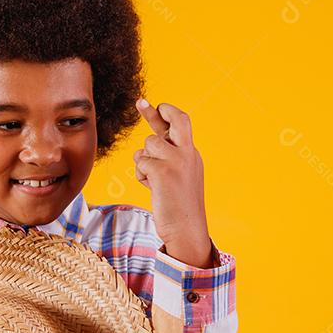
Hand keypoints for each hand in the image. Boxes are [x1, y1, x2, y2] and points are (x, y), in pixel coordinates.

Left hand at [133, 98, 215, 267]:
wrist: (187, 230)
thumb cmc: (179, 208)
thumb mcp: (177, 178)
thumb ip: (167, 159)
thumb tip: (149, 144)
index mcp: (192, 154)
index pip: (182, 124)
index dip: (167, 113)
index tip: (156, 105)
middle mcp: (188, 153)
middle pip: (175, 120)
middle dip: (156, 111)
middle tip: (140, 102)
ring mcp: (177, 160)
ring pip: (148, 144)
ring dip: (144, 161)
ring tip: (152, 180)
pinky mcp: (163, 171)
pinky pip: (141, 162)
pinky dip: (141, 174)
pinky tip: (150, 187)